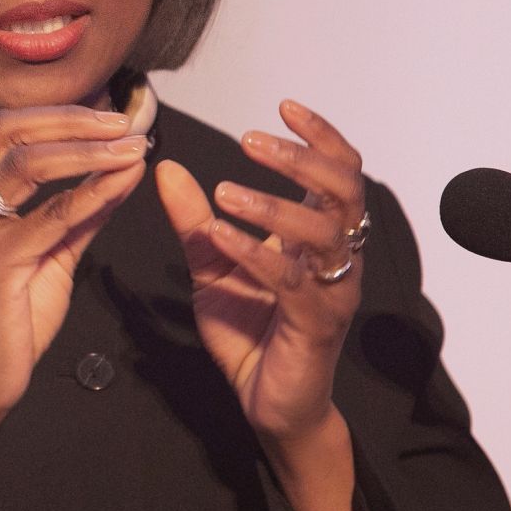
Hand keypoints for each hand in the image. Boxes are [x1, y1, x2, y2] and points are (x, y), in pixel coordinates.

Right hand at [0, 104, 148, 431]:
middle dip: (75, 120)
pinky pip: (49, 215)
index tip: (109, 115)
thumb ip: (79, 212)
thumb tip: (119, 169)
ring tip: (132, 147)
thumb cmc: (7, 322)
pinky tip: (123, 182)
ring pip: (28, 163)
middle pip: (11, 130)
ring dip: (89, 148)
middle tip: (124, 124)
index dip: (60, 114)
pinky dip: (92, 192)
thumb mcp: (49, 254)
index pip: (6, 128)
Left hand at [156, 99, 365, 444]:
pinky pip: (291, 280)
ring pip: (322, 232)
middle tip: (251, 140)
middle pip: (343, 189)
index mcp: (322, 235)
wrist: (270, 404)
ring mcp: (332, 290)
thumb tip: (167, 169)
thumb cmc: (251, 332)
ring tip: (225, 191)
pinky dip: (254, 252)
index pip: (340, 169)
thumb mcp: (213, 268)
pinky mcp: (315, 324)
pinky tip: (221, 234)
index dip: (320, 134)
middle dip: (300, 158)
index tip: (283, 106)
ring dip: (272, 204)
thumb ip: (194, 221)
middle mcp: (338, 256)